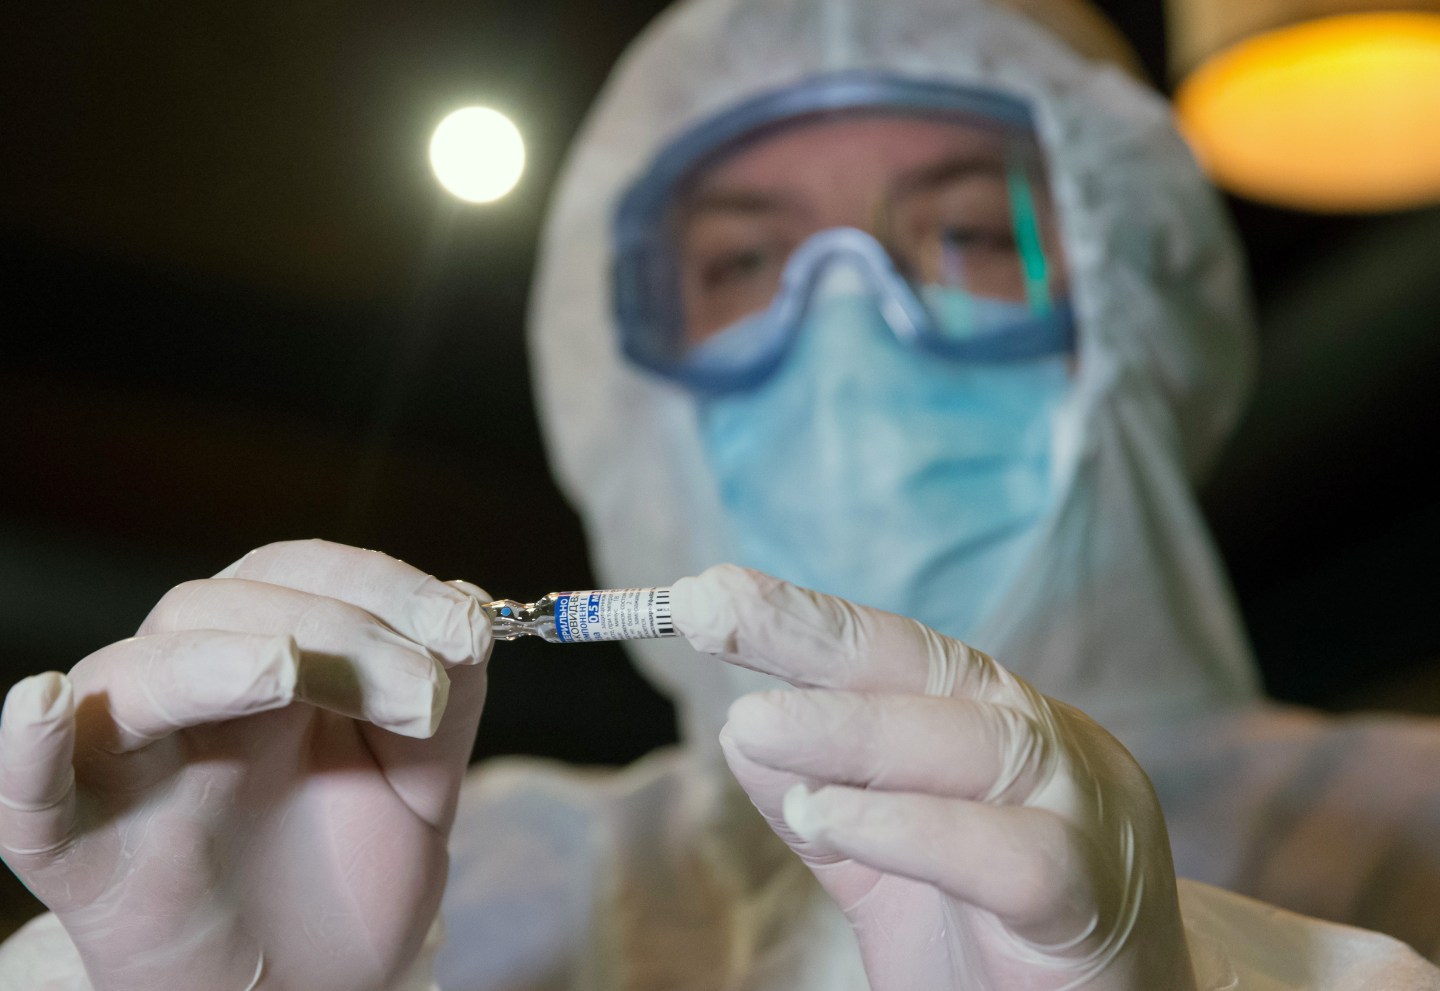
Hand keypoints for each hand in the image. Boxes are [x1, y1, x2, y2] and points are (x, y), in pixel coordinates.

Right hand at [0, 540, 490, 990]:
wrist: (309, 987)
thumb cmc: (348, 871)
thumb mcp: (419, 780)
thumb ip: (445, 698)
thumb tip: (469, 604)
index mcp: (271, 658)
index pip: (305, 577)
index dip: (382, 587)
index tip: (466, 631)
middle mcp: (192, 691)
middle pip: (229, 607)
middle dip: (337, 631)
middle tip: (423, 695)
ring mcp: (130, 762)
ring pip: (137, 675)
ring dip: (211, 660)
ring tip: (283, 669)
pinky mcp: (78, 844)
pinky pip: (29, 791)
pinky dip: (27, 746)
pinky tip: (45, 703)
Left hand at [671, 565, 1194, 990]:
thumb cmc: (1004, 945)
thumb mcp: (889, 867)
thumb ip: (830, 802)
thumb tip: (743, 732)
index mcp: (1003, 728)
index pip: (899, 656)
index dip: (804, 620)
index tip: (706, 595)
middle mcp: (1053, 748)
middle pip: (931, 669)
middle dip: (814, 634)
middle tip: (709, 611)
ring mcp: (1085, 816)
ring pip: (974, 745)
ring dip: (851, 731)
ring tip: (752, 725)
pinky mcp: (1096, 902)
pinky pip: (1009, 854)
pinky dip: (913, 830)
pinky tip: (827, 817)